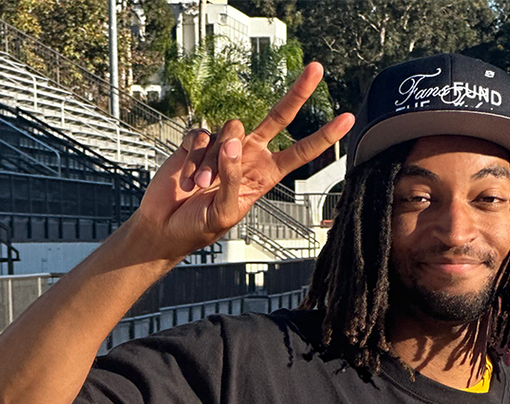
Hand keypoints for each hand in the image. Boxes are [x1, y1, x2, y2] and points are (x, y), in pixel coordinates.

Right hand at [132, 63, 353, 261]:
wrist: (165, 226)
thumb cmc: (199, 228)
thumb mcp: (225, 212)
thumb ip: (234, 179)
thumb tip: (233, 143)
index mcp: (264, 176)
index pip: (299, 152)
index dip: (322, 136)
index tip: (345, 119)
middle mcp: (247, 156)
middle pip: (278, 117)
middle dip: (298, 93)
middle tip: (316, 69)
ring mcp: (223, 147)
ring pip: (231, 129)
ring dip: (215, 160)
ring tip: (201, 185)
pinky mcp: (197, 142)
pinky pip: (200, 135)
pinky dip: (193, 157)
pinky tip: (188, 176)